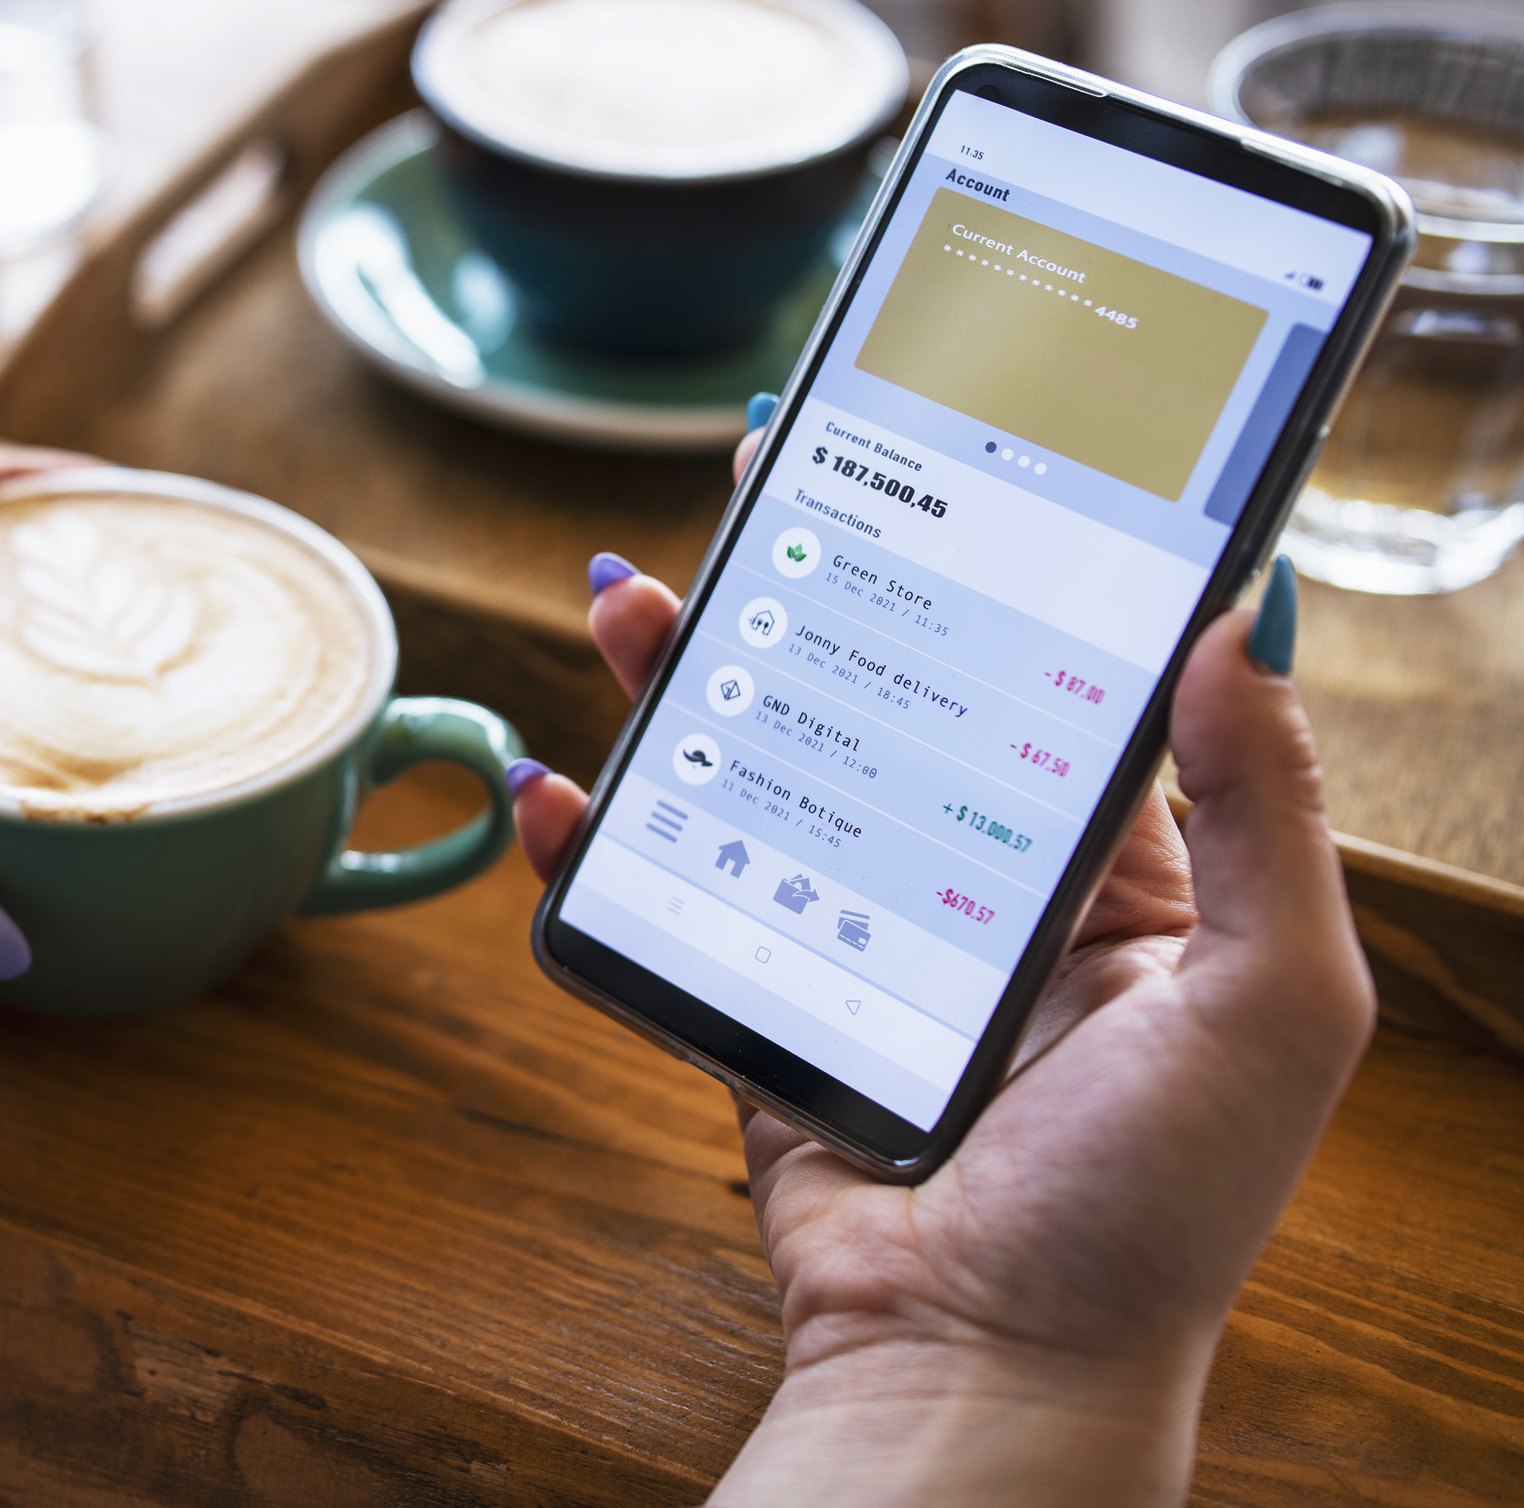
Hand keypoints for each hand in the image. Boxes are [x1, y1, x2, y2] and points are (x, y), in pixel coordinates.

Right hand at [514, 429, 1372, 1506]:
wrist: (984, 1374)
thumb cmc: (1152, 1213)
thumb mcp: (1267, 1004)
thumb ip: (1262, 817)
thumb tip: (1228, 626)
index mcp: (1114, 882)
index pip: (1039, 675)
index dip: (986, 556)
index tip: (933, 449)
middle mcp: (973, 896)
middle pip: (872, 695)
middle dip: (807, 580)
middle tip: (758, 468)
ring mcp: (852, 951)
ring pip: (753, 775)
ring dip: (680, 682)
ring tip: (622, 601)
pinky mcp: (754, 1015)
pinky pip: (660, 909)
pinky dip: (588, 851)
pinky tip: (556, 792)